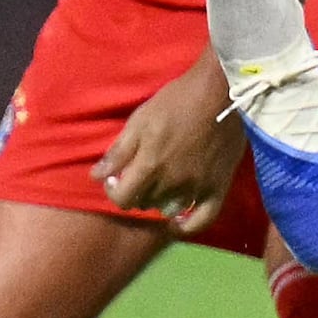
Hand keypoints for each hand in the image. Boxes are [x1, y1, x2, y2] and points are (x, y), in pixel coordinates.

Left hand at [96, 49, 242, 226]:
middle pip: (144, 204)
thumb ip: (118, 152)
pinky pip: (203, 219)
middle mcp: (172, 183)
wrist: (221, 91)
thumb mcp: (140, 120)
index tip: (117, 178)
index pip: (122, 198)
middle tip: (139, 175)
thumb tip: (96, 177)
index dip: (114, 191)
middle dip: (136, 191)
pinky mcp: (218, 187)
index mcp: (149, 166)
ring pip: (168, 209)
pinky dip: (188, 226)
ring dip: (158, 201)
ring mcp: (197, 187)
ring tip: (158, 186)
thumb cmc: (176, 101)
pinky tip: (177, 222)